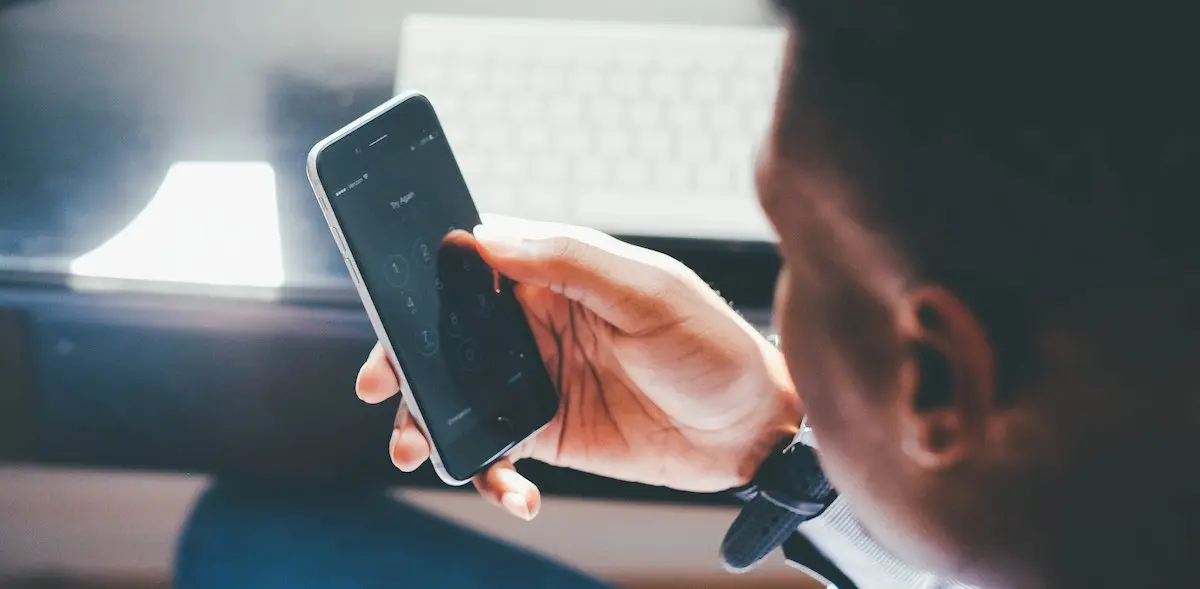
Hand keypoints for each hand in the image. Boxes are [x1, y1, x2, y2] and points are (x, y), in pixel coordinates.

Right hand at [357, 215, 799, 519]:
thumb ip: (569, 262)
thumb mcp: (648, 291)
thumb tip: (484, 239)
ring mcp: (535, 380)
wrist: (754, 431)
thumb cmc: (712, 345)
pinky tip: (515, 493)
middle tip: (379, 382)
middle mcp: (534, 324)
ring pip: (456, 395)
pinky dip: (488, 474)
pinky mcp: (545, 434)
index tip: (389, 301)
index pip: (471, 264)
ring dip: (425, 421)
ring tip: (412, 447)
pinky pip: (494, 452)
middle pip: (445, 333)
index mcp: (554, 275)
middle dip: (402, 356)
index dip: (423, 279)